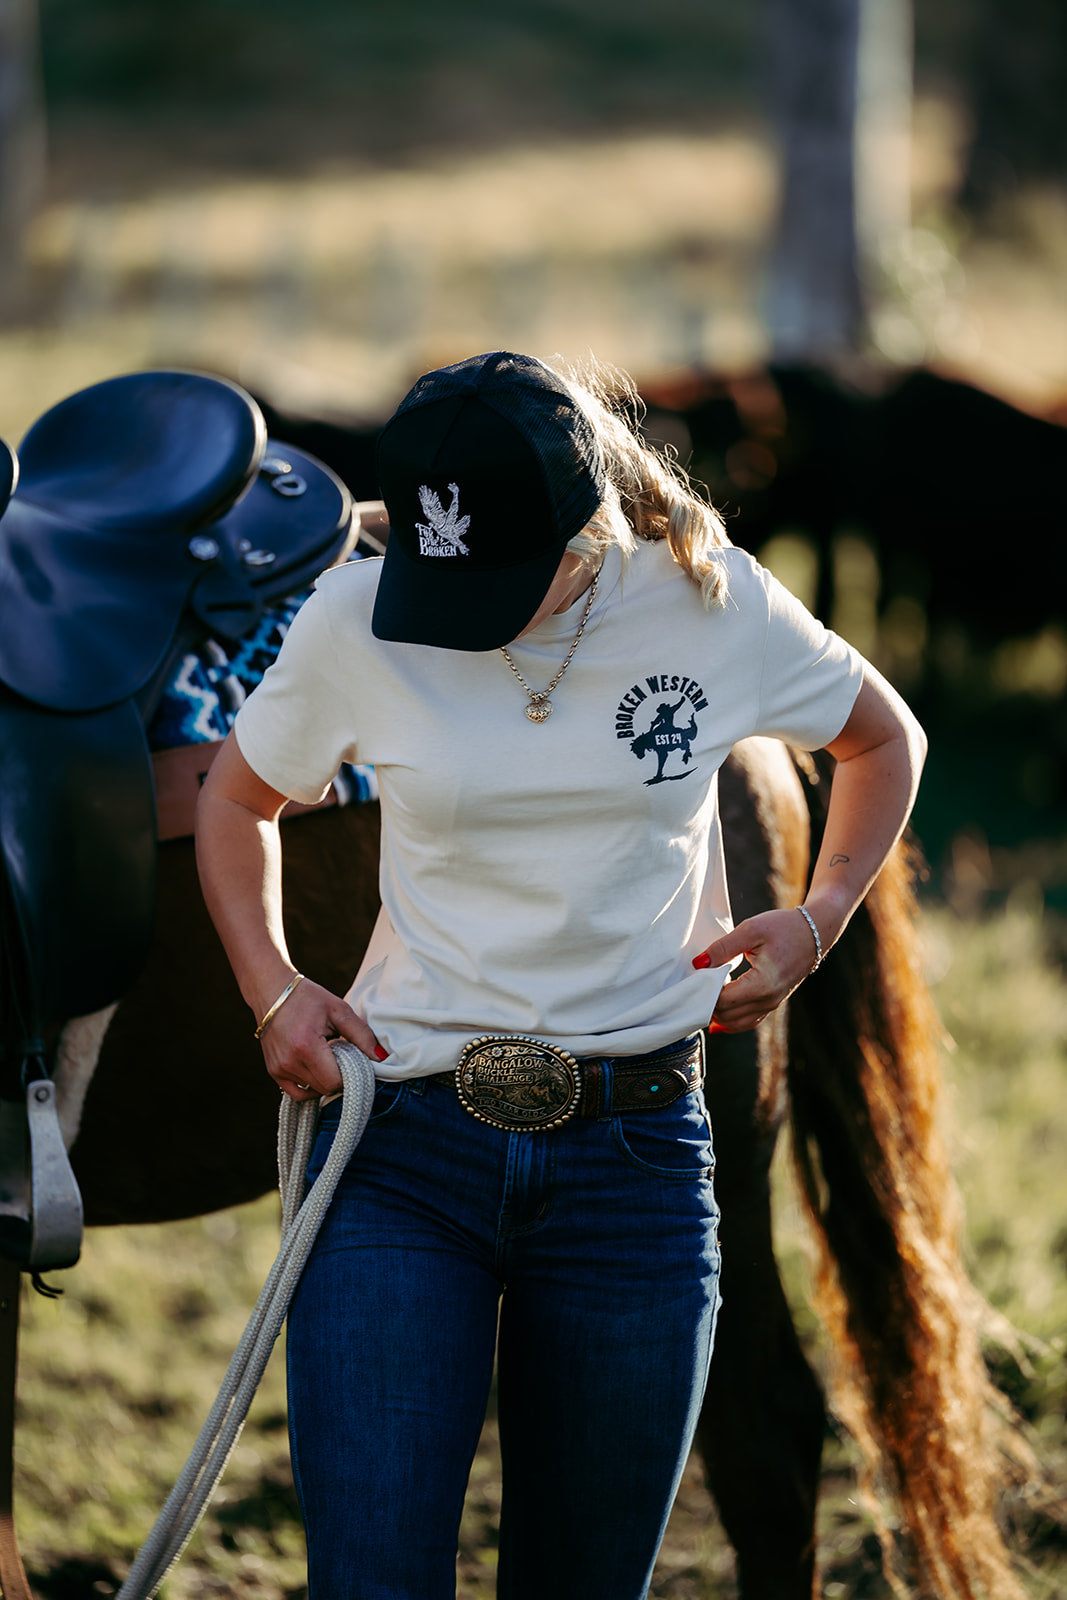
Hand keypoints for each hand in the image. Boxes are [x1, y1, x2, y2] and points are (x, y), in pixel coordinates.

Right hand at [258, 978, 386, 1100]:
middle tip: (342, 1056)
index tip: (355, 1060)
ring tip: (326, 1056)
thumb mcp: (338, 1010)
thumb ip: (362, 1035)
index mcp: (306, 1046)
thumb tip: (380, 1058)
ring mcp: (279, 1069)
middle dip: (339, 1076)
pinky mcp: (273, 1072)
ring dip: (325, 1079)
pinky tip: (317, 1071)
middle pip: (325, 1088)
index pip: (335, 1081)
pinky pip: (297, 1093)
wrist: (272, 991)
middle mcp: (290, 1062)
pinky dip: (311, 1087)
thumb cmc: (307, 998)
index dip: (350, 1075)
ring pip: (314, 1091)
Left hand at [694, 908, 821, 1033]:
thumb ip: (722, 948)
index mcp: (763, 984)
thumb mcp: (750, 930)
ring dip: (718, 1016)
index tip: (691, 981)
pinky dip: (731, 1021)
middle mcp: (769, 1000)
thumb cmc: (783, 927)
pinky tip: (716, 1020)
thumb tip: (698, 964)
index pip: (723, 1001)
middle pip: (727, 1016)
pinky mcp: (774, 1002)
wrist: (814, 932)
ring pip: (738, 1023)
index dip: (703, 994)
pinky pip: (749, 1021)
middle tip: (690, 991)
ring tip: (699, 1003)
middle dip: (707, 1006)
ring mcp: (773, 1004)